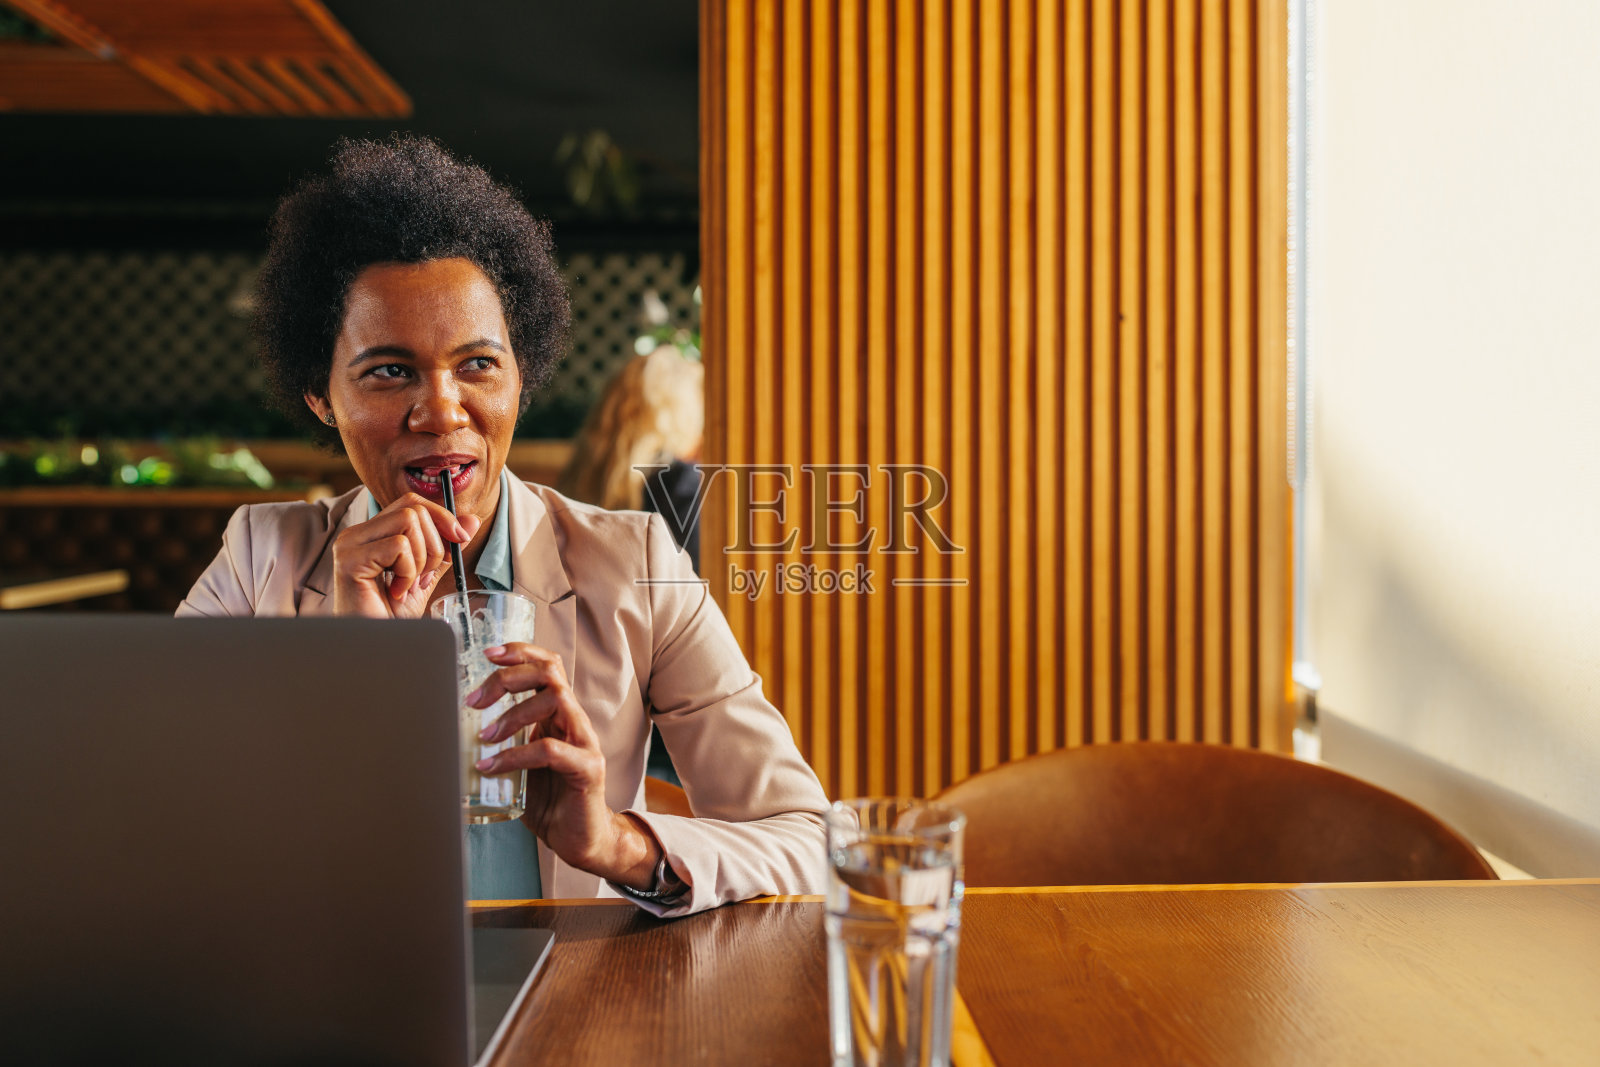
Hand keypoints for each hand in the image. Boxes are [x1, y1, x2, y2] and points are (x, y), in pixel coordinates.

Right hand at [330, 493, 480, 618]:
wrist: (375, 648)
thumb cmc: (392, 616)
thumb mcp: (426, 577)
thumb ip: (444, 548)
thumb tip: (470, 520)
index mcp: (371, 534)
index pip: (412, 503)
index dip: (442, 517)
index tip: (459, 540)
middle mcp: (356, 534)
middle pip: (414, 510)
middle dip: (433, 545)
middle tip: (422, 577)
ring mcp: (349, 545)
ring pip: (409, 522)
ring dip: (420, 559)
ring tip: (407, 586)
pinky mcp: (349, 560)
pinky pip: (399, 546)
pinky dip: (408, 571)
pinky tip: (396, 592)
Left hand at [468, 643, 662, 889]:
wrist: (582, 840)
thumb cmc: (550, 801)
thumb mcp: (519, 764)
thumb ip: (499, 746)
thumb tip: (450, 738)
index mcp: (559, 715)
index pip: (547, 665)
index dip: (520, 652)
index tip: (487, 654)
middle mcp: (574, 721)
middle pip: (549, 672)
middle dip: (508, 677)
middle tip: (475, 700)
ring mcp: (584, 742)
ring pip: (555, 700)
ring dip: (512, 714)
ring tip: (484, 737)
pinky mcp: (587, 769)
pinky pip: (550, 750)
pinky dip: (516, 755)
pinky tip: (492, 766)